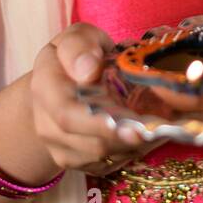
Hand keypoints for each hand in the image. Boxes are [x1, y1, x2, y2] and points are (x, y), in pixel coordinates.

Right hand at [28, 21, 153, 174]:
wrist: (59, 85)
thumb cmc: (77, 56)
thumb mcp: (78, 37)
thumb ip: (80, 46)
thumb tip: (88, 69)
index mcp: (45, 86)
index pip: (65, 113)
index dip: (96, 122)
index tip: (128, 123)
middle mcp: (46, 122)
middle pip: (86, 142)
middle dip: (122, 139)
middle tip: (150, 132)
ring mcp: (58, 146)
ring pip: (98, 157)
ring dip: (130, 146)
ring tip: (156, 129)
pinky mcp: (74, 161)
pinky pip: (104, 165)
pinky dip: (129, 153)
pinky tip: (146, 137)